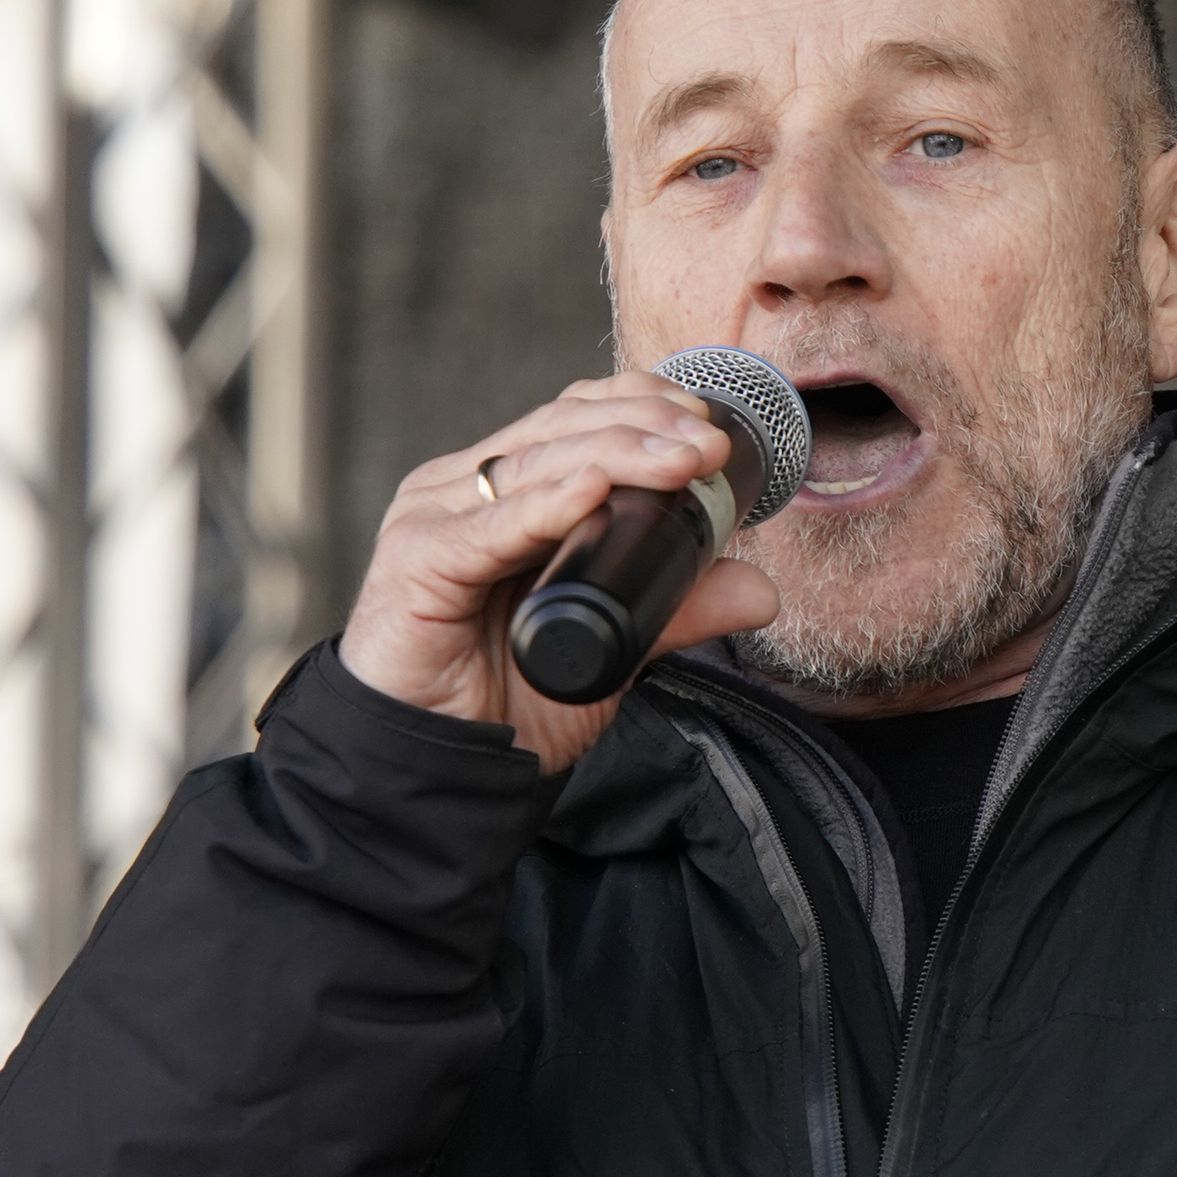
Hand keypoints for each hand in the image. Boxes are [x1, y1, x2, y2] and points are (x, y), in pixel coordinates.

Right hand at [337, 373, 782, 769]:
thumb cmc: (503, 701)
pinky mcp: (417, 561)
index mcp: (502, 491)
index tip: (710, 424)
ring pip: (533, 464)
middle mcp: (463, 490)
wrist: (433, 770)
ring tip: (681, 461)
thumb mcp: (611, 646)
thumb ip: (675, 611)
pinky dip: (547, 505)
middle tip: (712, 446)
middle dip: (644, 428)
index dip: (641, 406)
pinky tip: (593, 491)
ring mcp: (434, 517)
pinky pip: (490, 526)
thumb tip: (760, 589)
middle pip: (559, 430)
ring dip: (616, 454)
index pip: (573, 418)